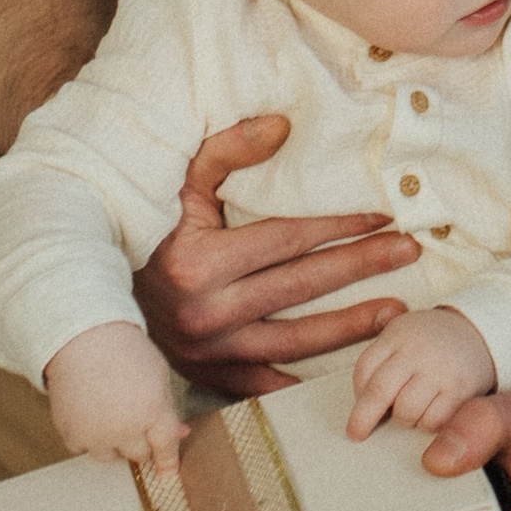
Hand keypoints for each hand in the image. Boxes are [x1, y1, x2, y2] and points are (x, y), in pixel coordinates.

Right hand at [46, 318, 182, 471]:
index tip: (169, 471)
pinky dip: (88, 436)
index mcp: (152, 410)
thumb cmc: (125, 352)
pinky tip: (90, 411)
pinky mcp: (72, 435)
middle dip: (141, 442)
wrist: (82, 339)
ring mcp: (96, 435)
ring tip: (111, 412)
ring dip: (115, 443)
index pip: (165, 446)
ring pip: (111, 456)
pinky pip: (84, 447)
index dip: (168, 460)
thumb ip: (168, 409)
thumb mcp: (158, 375)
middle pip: (138, 455)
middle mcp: (125, 428)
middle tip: (134, 419)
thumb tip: (181, 433)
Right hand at [132, 112, 419, 399]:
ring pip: (294, 342)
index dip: (336, 226)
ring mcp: (208, 352)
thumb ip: (227, 150)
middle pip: (301, 287)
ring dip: (351, 327)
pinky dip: (307, 380)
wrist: (102, 296)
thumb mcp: (180, 184)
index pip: (286, 240)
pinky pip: (267, 384)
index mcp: (198, 261)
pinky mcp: (209, 379)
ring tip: (397, 311)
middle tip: (409, 252)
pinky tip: (349, 370)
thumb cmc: (152, 232)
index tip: (380, 217)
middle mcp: (205, 312)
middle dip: (361, 268)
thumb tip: (282, 126)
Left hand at [348, 306, 495, 438]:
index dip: (358, 393)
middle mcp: (417, 350)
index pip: (365, 369)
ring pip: (405, 412)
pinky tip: (431, 414)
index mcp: (398, 334)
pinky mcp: (460, 389)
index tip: (356, 410)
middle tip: (357, 433)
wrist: (481, 332)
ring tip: (411, 412)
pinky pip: (432, 421)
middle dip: (363, 419)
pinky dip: (427, 424)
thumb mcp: (405, 334)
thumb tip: (359, 396)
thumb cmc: (434, 342)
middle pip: (379, 391)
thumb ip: (382, 356)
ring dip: (404, 419)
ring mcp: (439, 369)